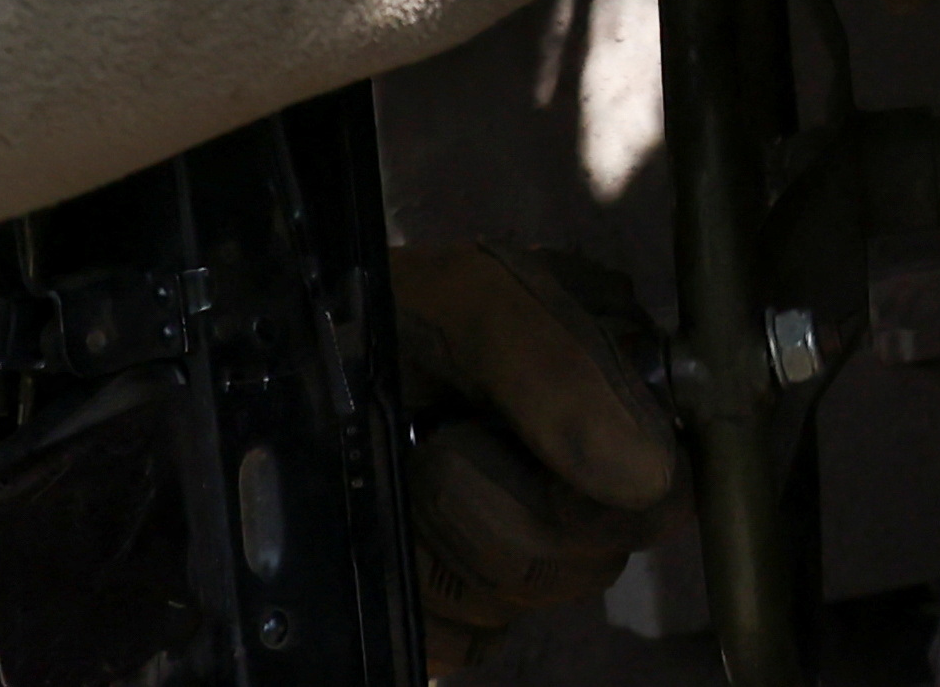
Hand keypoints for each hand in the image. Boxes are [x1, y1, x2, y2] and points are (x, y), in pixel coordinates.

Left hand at [392, 240, 678, 671]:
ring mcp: (523, 551)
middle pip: (589, 561)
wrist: (276, 373)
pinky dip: (411, 589)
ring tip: (404, 473)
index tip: (496, 433)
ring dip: (439, 538)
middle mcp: (586, 481)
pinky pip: (461, 643)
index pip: (662, 490)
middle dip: (491, 503)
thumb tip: (650, 479)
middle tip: (436, 439)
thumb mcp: (469, 296)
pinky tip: (391, 531)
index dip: (587, 481)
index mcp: (615, 394)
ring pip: (519, 603)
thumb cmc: (383, 313)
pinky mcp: (463, 613)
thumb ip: (560, 363)